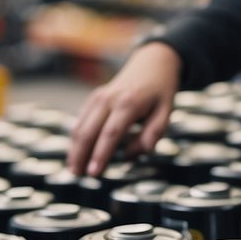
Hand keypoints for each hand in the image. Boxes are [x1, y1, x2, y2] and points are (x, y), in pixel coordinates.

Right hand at [67, 42, 181, 175]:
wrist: (152, 63)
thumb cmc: (161, 92)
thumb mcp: (167, 111)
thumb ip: (153, 133)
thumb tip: (132, 154)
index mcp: (129, 103)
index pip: (111, 134)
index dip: (101, 155)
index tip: (95, 173)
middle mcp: (109, 99)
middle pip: (89, 131)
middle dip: (81, 155)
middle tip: (78, 176)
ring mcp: (98, 97)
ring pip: (80, 126)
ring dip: (74, 149)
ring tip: (73, 170)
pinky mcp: (93, 98)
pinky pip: (81, 120)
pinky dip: (76, 138)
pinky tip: (76, 154)